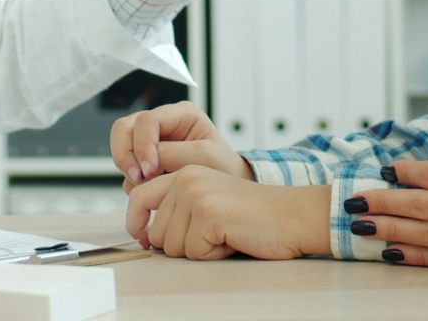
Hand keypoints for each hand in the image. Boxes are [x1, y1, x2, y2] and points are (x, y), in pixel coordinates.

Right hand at [110, 100, 252, 188]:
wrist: (225, 189)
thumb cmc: (222, 168)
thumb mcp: (205, 157)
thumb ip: (174, 154)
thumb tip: (146, 160)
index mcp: (181, 114)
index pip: (147, 120)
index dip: (143, 145)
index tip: (150, 171)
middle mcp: (162, 123)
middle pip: (124, 128)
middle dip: (126, 154)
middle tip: (137, 178)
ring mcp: (150, 141)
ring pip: (120, 145)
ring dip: (128, 168)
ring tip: (145, 186)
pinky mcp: (144, 160)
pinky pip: (126, 167)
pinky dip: (132, 180)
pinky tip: (150, 190)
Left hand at [125, 166, 328, 259]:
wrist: (291, 216)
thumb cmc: (252, 216)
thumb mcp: (208, 200)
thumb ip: (177, 207)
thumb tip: (145, 233)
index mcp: (184, 172)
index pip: (137, 197)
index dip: (136, 224)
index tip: (144, 238)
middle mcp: (186, 178)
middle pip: (155, 232)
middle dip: (181, 244)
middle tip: (212, 234)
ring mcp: (196, 194)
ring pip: (172, 246)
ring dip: (198, 250)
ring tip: (224, 234)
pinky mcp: (208, 213)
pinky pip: (193, 253)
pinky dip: (213, 255)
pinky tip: (231, 239)